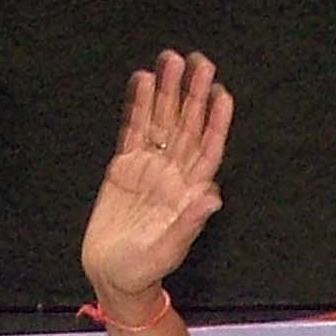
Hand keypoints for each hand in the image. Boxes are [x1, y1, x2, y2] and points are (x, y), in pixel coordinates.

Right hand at [81, 51, 234, 320]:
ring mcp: (149, 167)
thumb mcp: (168, 250)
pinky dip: (138, 105)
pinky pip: (133, 129)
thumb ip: (190, 222)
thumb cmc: (145, 269)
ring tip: (170, 59)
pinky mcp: (124, 167)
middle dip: (192, 93)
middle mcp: (173, 174)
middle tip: (199, 60)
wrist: (113, 276)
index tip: (222, 93)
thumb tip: (214, 197)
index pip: (207, 148)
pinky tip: (142, 81)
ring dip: (167, 91)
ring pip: (161, 121)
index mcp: (189, 191)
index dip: (215, 121)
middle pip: (186, 126)